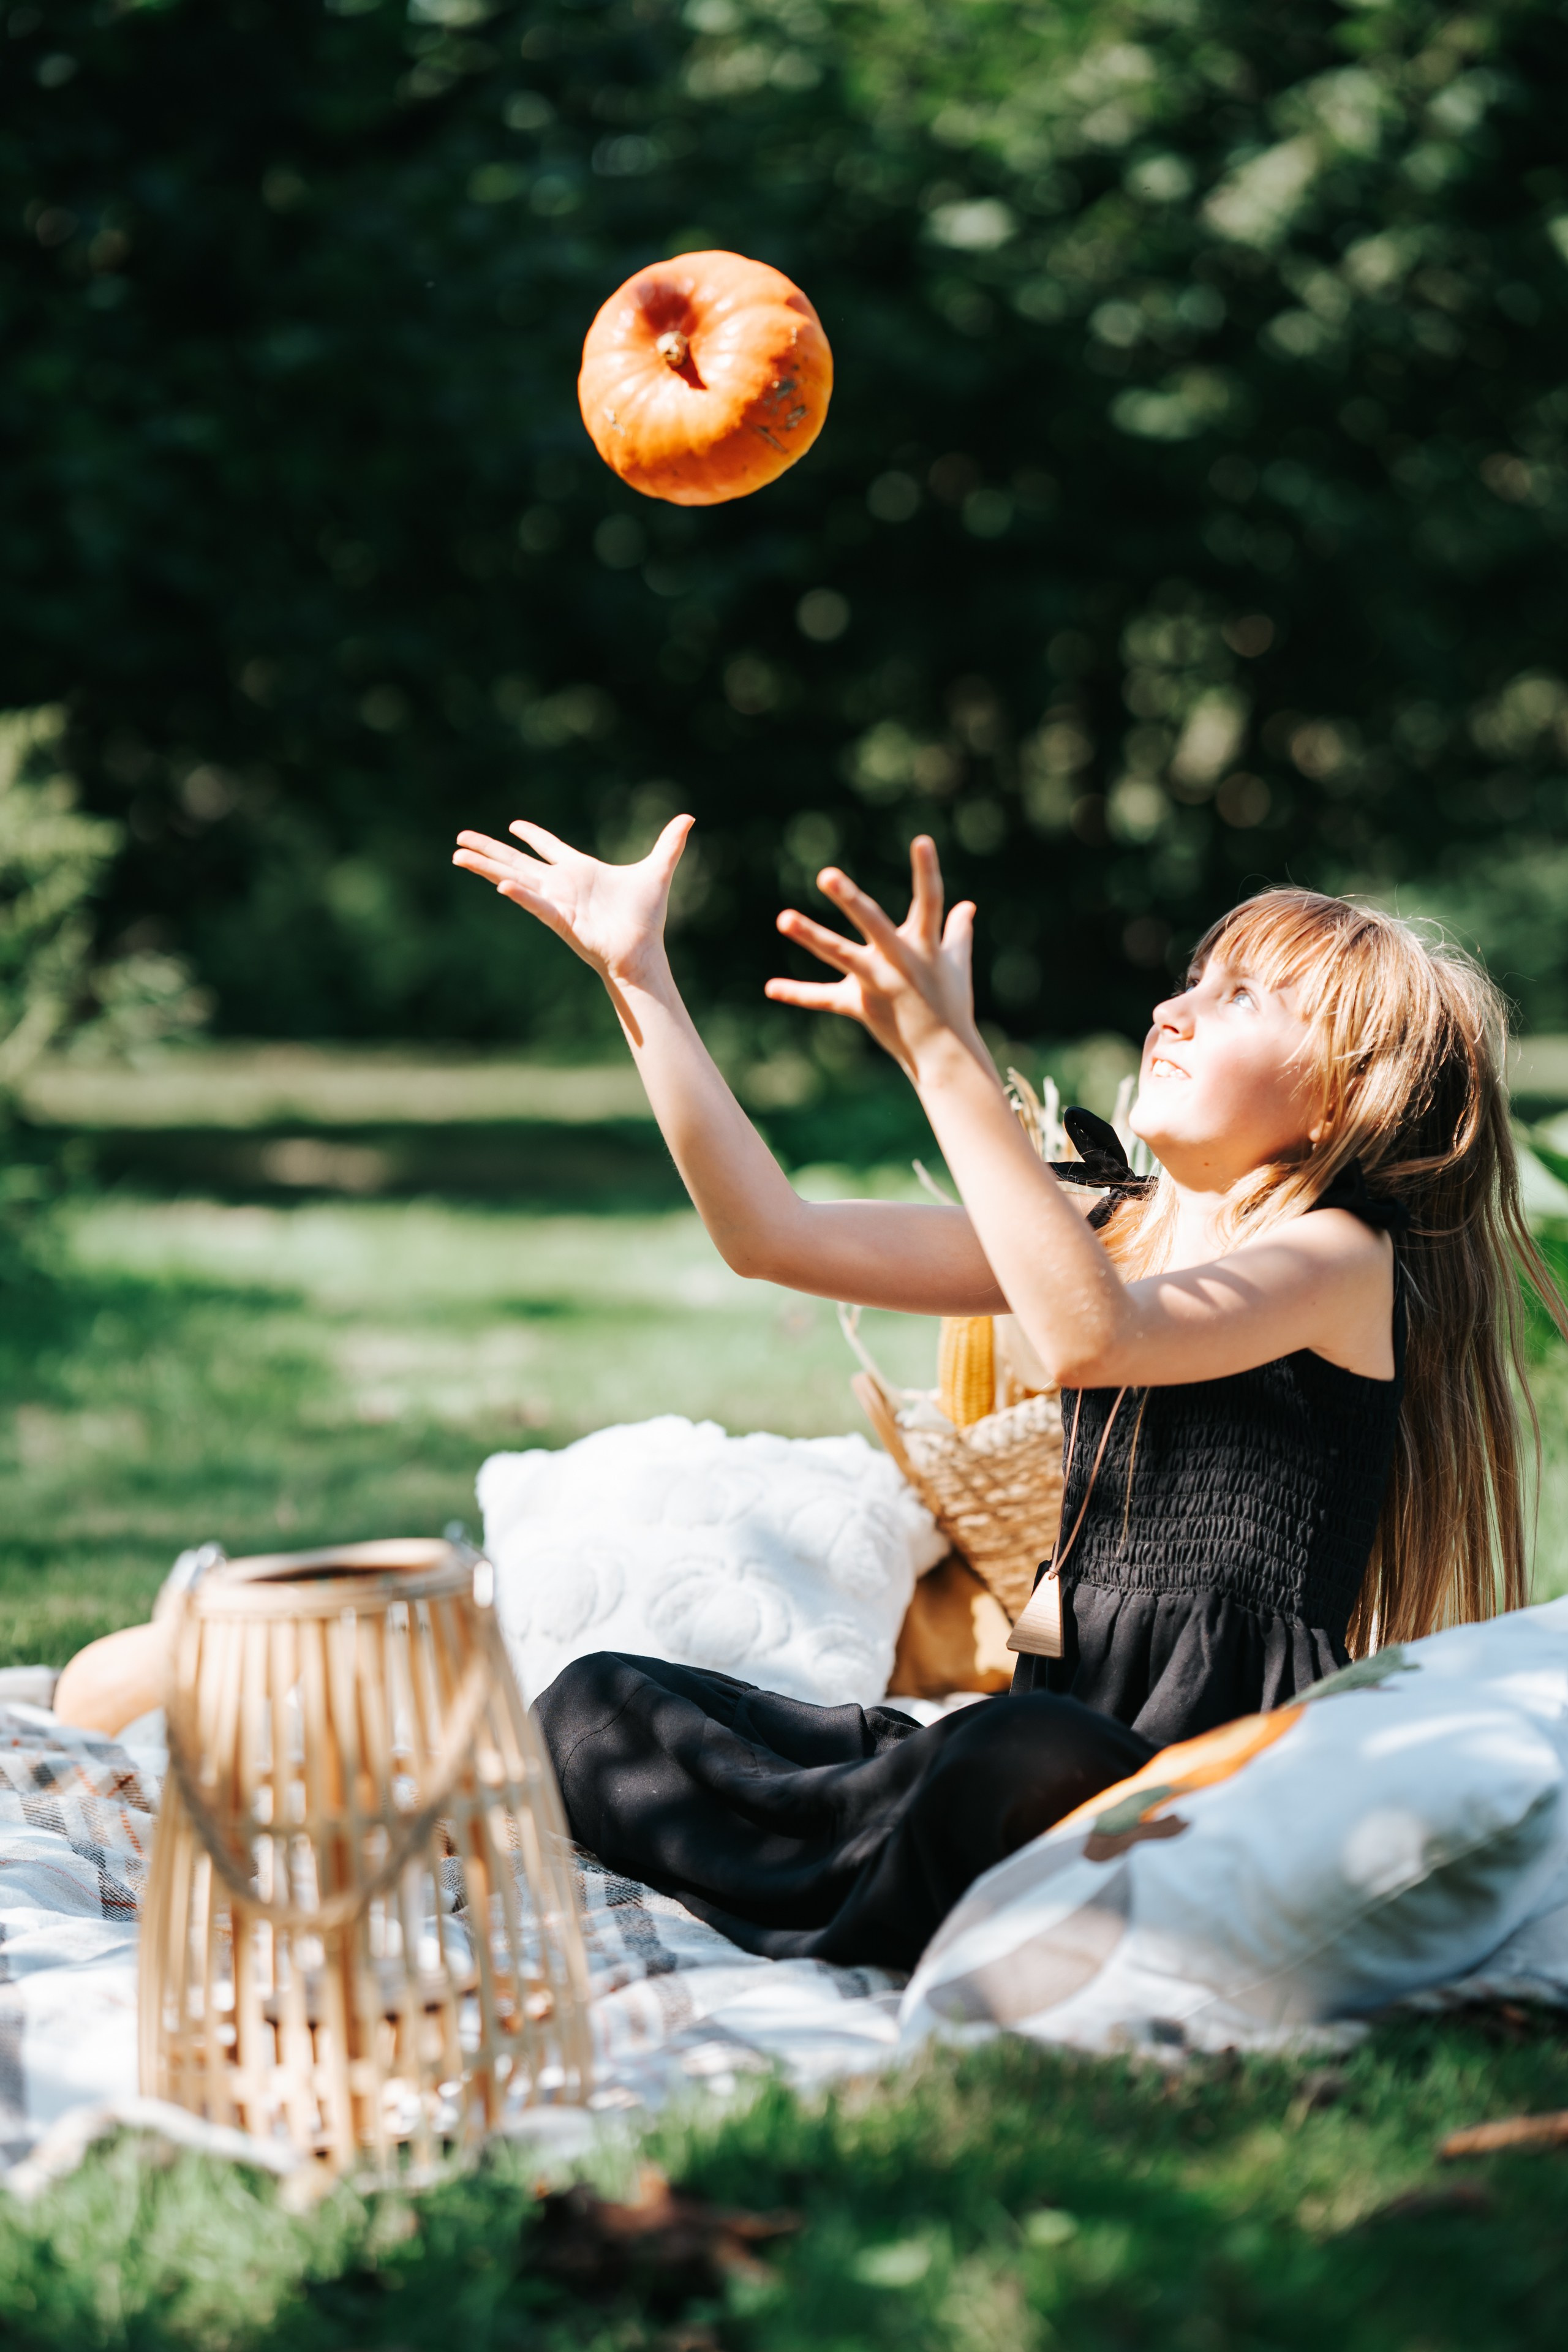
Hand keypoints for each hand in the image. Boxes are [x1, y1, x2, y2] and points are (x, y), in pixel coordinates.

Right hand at [452, 815, 691, 984]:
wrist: (644, 952)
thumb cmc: (647, 918)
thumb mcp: (657, 871)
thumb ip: (669, 844)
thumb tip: (689, 818)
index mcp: (580, 870)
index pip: (549, 847)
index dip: (532, 835)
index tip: (513, 824)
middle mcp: (562, 885)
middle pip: (517, 861)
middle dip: (489, 849)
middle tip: (459, 838)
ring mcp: (557, 902)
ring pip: (514, 879)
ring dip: (486, 867)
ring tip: (457, 856)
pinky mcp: (561, 920)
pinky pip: (536, 905)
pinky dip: (520, 895)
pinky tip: (499, 884)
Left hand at [766, 836, 982, 1080]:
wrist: (943, 1054)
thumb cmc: (952, 1004)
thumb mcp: (957, 964)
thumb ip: (957, 932)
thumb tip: (968, 906)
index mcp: (925, 946)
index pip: (930, 900)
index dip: (927, 870)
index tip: (921, 840)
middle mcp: (900, 961)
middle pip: (874, 924)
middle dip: (851, 900)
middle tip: (827, 875)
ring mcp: (878, 984)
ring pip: (841, 956)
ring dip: (812, 936)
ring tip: (783, 918)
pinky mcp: (860, 1005)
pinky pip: (825, 998)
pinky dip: (798, 993)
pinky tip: (771, 988)